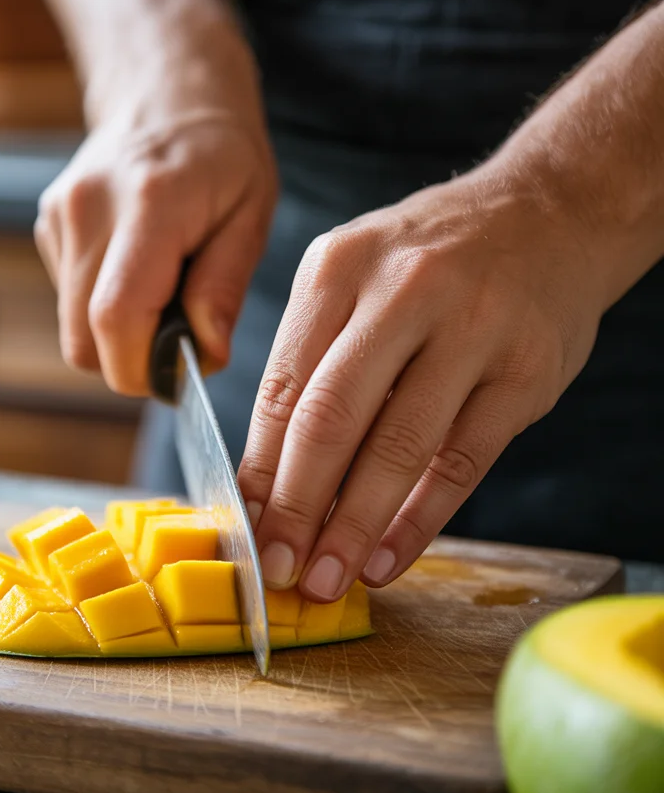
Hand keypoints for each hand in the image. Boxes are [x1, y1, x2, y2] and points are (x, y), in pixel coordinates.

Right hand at [35, 68, 276, 396]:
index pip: (116, 318)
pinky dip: (103, 307)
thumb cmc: (222, 156)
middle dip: (130, 363)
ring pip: (71, 328)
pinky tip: (137, 269)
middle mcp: (89, 208)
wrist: (167, 92)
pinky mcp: (48, 225)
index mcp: (149, 204)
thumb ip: (224, 287)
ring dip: (117, 337)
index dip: (141, 369)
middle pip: (82, 339)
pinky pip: (69, 301)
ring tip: (163, 293)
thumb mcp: (251, 214)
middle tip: (178, 339)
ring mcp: (59, 215)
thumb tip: (204, 357)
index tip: (179, 374)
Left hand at [238, 166, 605, 600]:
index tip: (246, 529)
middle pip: (331, 419)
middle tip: (278, 571)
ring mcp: (472, 329)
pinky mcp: (525, 372)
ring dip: (355, 527)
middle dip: (296, 508)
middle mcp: (402, 291)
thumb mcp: (355, 276)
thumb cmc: (431, 260)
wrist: (547, 214)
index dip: (260, 470)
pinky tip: (389, 559)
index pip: (283, 388)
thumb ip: (311, 362)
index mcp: (338, 268)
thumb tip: (268, 478)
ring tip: (328, 579)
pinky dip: (420, 520)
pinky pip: (462, 461)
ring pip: (399, 448)